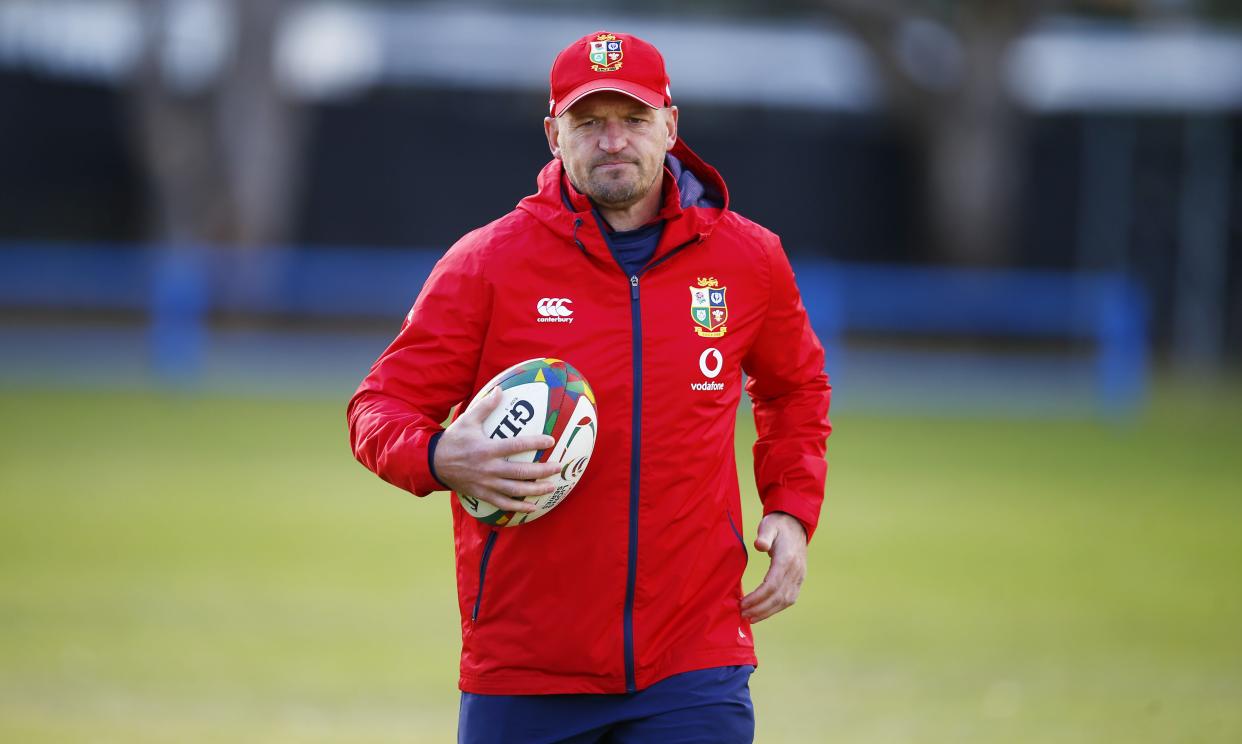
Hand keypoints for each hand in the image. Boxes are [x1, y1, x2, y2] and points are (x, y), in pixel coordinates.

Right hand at [433, 388, 560, 513]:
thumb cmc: (454, 439)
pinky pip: (503, 504)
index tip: (551, 440)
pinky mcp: (482, 494)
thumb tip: (500, 389)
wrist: (434, 463)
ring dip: (535, 489)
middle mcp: (488, 468)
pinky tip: (533, 507)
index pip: (515, 446)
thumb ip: (485, 406)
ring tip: (552, 486)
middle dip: (542, 470)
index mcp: (486, 449)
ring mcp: (486, 484)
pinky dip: (518, 507)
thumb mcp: (467, 420)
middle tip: (558, 467)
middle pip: (520, 472)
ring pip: (515, 490)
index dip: (534, 443)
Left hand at [740, 512, 807, 622]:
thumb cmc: (778, 525)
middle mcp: (796, 571)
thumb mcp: (769, 525)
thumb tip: (759, 545)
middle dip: (760, 609)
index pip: (772, 584)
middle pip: (778, 597)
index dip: (758, 597)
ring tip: (750, 618)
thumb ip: (764, 535)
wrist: (796, 524)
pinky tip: (762, 613)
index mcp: (787, 559)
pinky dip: (775, 609)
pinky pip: (788, 599)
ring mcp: (799, 577)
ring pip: (785, 601)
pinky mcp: (798, 580)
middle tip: (742, 614)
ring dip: (767, 612)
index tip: (743, 604)